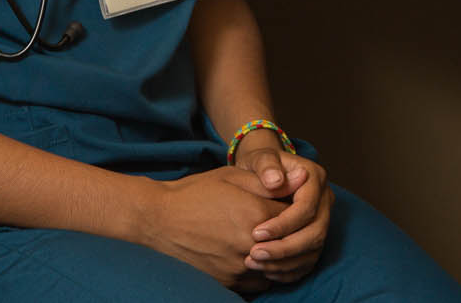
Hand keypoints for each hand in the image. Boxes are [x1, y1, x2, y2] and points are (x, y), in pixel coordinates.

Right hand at [139, 165, 284, 289]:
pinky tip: (256, 259)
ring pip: (277, 268)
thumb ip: (269, 183)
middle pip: (289, 245)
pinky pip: (258, 283)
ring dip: (279, 257)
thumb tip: (301, 180)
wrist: (158, 219)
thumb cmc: (195, 193)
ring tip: (271, 243)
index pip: (295, 216)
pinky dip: (262, 273)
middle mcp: (251, 245)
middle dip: (290, 235)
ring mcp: (238, 267)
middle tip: (284, 226)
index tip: (288, 205)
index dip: (295, 210)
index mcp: (255, 214)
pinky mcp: (227, 282)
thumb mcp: (233, 177)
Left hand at [234, 139, 334, 286]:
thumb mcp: (261, 157)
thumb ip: (266, 165)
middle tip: (254, 254)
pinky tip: (266, 270)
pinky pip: (310, 259)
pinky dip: (289, 269)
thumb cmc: (261, 164)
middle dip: (285, 248)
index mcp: (314, 177)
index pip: (306, 208)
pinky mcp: (316, 235)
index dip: (283, 224)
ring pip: (314, 249)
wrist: (266, 172)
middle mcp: (324, 199)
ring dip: (285, 262)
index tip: (256, 233)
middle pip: (315, 232)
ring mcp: (323, 218)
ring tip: (255, 263)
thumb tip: (276, 181)